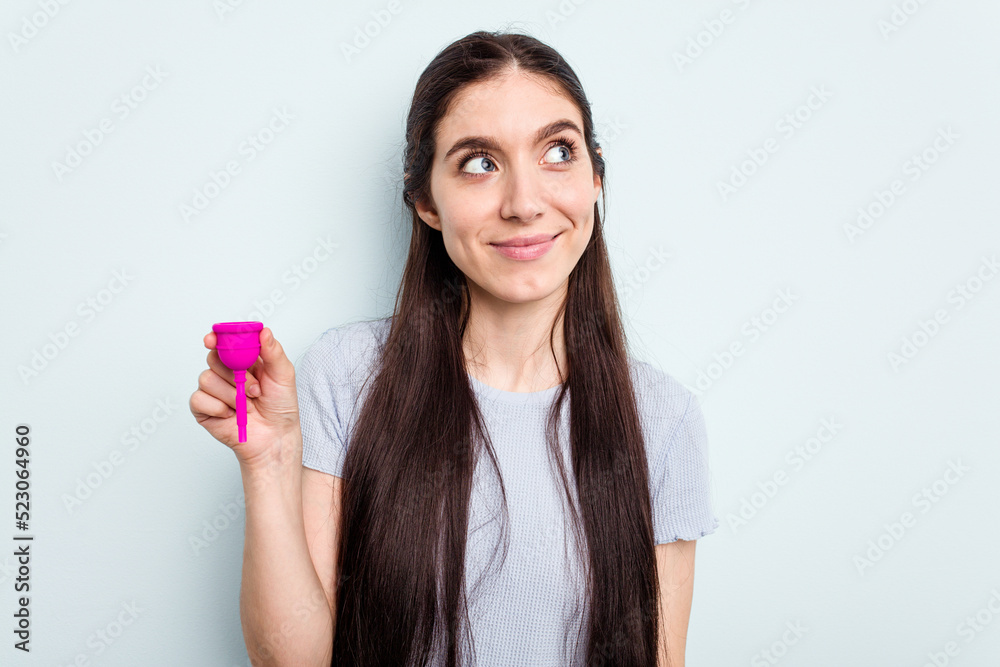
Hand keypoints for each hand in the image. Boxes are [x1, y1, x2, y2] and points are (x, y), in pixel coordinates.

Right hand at [189, 326, 299, 468]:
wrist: (275, 437)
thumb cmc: (280, 406)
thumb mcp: (283, 375)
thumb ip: (273, 352)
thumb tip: (263, 331)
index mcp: (243, 360)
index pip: (224, 342)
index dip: (216, 338)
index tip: (212, 339)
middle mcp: (225, 372)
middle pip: (213, 358)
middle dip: (234, 374)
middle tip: (254, 389)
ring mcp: (213, 390)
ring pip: (206, 378)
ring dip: (230, 394)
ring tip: (246, 405)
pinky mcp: (204, 408)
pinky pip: (199, 399)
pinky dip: (218, 407)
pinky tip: (231, 414)